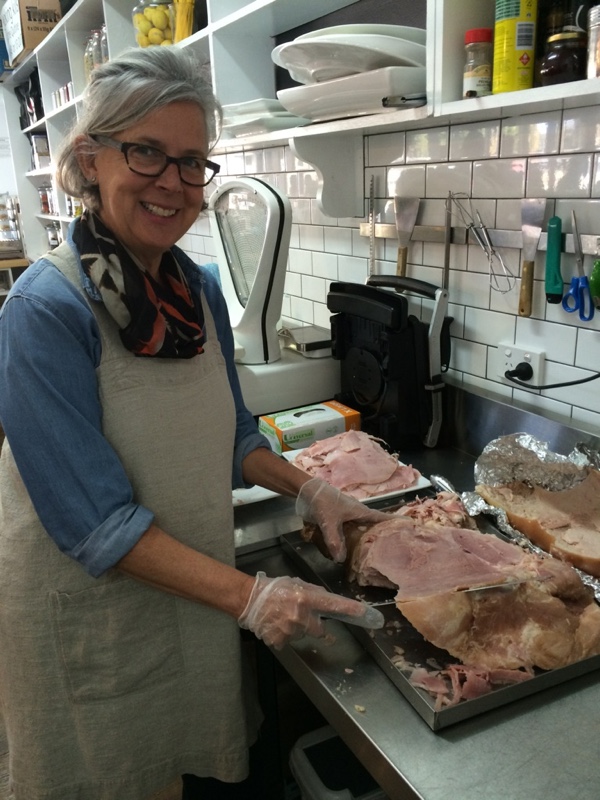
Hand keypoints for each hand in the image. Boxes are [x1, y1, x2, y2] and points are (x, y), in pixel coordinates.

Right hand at [238, 571, 383, 649]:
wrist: (248, 600)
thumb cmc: (273, 588)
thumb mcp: (296, 584)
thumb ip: (313, 593)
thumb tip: (328, 602)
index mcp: (305, 598)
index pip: (333, 605)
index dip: (350, 610)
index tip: (366, 614)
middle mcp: (300, 616)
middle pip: (319, 629)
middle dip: (313, 624)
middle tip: (300, 614)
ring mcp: (290, 631)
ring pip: (304, 635)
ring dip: (298, 629)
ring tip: (284, 617)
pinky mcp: (280, 641)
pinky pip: (290, 641)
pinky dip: (286, 635)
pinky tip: (277, 624)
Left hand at [295, 478, 389, 561]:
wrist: (307, 492)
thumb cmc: (323, 501)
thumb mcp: (329, 522)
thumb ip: (334, 540)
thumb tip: (341, 560)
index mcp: (361, 512)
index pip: (382, 519)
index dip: (395, 524)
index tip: (410, 530)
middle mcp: (358, 516)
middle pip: (374, 528)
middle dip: (382, 539)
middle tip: (392, 553)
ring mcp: (348, 519)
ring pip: (362, 532)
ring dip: (366, 542)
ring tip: (373, 558)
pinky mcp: (339, 523)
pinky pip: (349, 535)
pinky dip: (351, 543)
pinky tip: (350, 554)